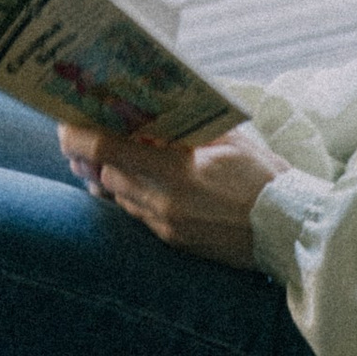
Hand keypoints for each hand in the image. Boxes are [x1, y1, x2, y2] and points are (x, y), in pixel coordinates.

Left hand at [59, 119, 283, 266]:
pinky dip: (133, 198)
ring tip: (106, 157)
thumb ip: (191, 129)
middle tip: (84, 134)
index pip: (110, 151)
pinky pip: (140, 217)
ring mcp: (168, 227)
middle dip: (94, 155)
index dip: (80, 137)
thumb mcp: (231, 142)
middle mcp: (164, 203)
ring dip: (112, 177)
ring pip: (120, 198)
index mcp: (176, 172)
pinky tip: (137, 185)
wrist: (291, 233)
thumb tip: (159, 112)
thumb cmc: (267, 181)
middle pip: (108, 175)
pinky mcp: (175, 243)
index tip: (65, 125)